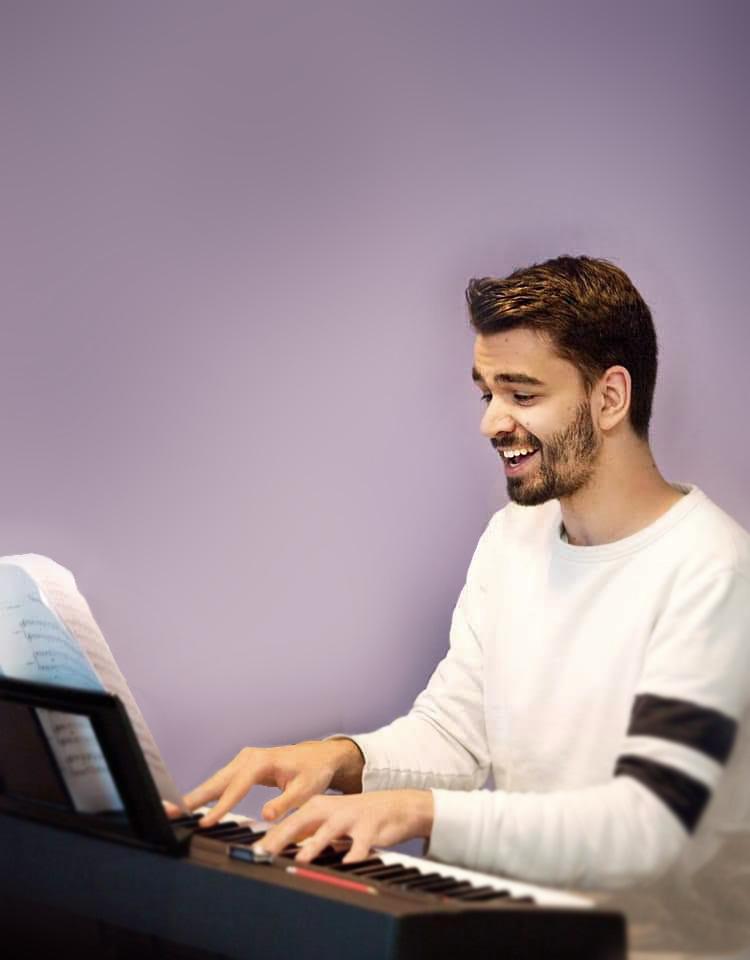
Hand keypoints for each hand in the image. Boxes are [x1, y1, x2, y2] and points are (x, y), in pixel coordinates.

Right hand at [179, 739, 363, 827]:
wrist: (317, 757)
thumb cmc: (313, 772)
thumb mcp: (307, 789)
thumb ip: (287, 802)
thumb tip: (266, 816)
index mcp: (263, 761)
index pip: (237, 786)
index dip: (221, 805)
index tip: (205, 822)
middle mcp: (248, 758)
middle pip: (217, 781)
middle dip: (192, 797)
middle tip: (169, 811)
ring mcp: (242, 761)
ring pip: (215, 782)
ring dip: (193, 797)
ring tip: (170, 811)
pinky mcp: (240, 768)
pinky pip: (220, 783)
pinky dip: (204, 794)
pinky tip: (189, 807)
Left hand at [254, 790, 433, 863]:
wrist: (396, 806)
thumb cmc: (356, 817)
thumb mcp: (328, 821)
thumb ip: (305, 833)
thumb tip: (275, 847)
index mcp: (316, 807)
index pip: (287, 823)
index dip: (268, 838)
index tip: (251, 854)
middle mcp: (330, 810)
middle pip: (301, 823)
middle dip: (281, 838)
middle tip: (263, 853)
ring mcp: (350, 818)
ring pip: (329, 832)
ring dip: (314, 845)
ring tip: (301, 858)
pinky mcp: (371, 828)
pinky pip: (362, 845)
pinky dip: (354, 855)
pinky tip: (349, 865)